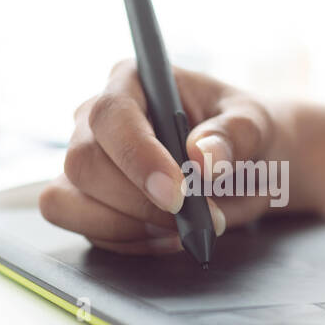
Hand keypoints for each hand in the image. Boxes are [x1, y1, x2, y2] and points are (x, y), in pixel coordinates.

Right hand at [39, 60, 288, 253]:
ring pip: (70, 202)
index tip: (178, 193)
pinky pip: (89, 232)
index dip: (138, 158)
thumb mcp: (254, 125)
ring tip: (186, 229)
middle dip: (139, 202)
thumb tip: (203, 157)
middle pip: (84, 163)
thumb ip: (234, 136)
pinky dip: (132, 243)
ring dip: (130, 227)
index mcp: (132, 81)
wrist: (243, 168)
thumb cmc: (241, 135)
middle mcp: (97, 119)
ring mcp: (87, 163)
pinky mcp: (87, 202)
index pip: (112, 116)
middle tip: (198, 218)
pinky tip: (171, 237)